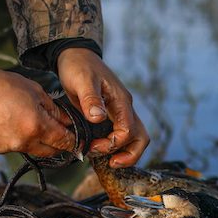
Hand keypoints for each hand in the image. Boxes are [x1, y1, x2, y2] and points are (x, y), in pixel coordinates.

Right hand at [0, 50, 76, 155]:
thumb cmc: (3, 84)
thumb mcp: (36, 92)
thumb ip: (54, 110)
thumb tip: (67, 122)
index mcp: (36, 126)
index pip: (64, 142)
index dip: (74, 142)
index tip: (79, 142)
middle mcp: (23, 141)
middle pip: (50, 152)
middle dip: (58, 144)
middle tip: (61, 135)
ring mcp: (8, 147)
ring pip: (32, 150)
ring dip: (38, 142)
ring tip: (33, 124)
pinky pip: (15, 148)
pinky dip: (19, 140)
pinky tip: (13, 124)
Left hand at [56, 48, 149, 166]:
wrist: (76, 54)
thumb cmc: (78, 66)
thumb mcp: (82, 80)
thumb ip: (90, 99)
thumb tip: (99, 118)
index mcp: (121, 101)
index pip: (128, 130)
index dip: (113, 144)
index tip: (94, 146)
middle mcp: (125, 108)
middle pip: (141, 138)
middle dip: (129, 155)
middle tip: (110, 163)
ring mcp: (120, 111)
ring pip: (134, 138)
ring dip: (124, 153)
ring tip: (104, 159)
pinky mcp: (112, 114)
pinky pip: (121, 134)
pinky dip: (114, 146)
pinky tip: (98, 149)